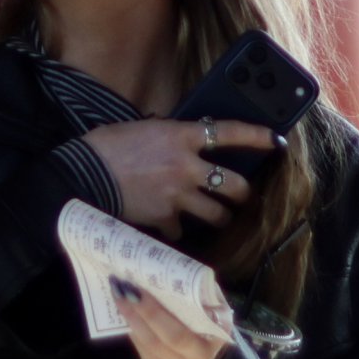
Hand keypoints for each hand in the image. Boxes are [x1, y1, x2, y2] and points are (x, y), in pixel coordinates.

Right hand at [80, 116, 277, 239]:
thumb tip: (183, 142)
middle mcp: (186, 166)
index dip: (257, 135)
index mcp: (180, 135)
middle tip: (241, 194)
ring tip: (215, 215)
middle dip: (243, 193)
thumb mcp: (142, 129)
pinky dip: (178, 229)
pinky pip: (182, 229)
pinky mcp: (164, 219)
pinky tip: (170, 224)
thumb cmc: (106, 146)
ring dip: (219, 216)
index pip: (229, 132)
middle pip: (235, 184)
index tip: (275, 140)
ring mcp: (177, 196)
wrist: (82, 175)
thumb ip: (168, 137)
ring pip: (218, 214)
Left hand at [113, 276, 226, 358]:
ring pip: (144, 344)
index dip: (154, 313)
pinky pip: (140, 347)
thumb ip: (197, 294)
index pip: (177, 335)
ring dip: (129, 317)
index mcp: (205, 348)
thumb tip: (167, 271)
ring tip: (118, 293)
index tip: (139, 289)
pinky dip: (131, 326)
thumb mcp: (213, 305)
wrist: (209, 343)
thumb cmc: (211, 316)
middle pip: (156, 341)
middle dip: (137, 313)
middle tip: (122, 289)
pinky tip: (124, 307)